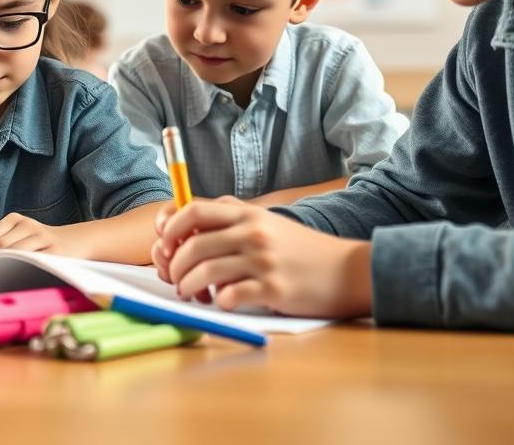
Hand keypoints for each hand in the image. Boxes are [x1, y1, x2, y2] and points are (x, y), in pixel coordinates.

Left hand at [0, 213, 79, 274]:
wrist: (76, 241)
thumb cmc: (41, 244)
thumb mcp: (21, 236)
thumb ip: (1, 244)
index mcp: (14, 219)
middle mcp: (27, 225)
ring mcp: (42, 236)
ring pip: (12, 255)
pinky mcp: (54, 251)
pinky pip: (30, 263)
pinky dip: (17, 272)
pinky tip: (10, 280)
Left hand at [155, 196, 373, 317]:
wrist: (349, 271)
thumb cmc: (302, 250)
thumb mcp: (268, 223)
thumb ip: (231, 222)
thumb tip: (186, 232)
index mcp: (248, 214)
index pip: (192, 210)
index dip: (170, 227)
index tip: (164, 244)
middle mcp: (253, 233)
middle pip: (192, 245)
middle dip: (174, 266)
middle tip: (175, 279)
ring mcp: (263, 261)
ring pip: (204, 272)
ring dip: (188, 287)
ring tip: (190, 295)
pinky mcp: (274, 289)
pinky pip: (229, 296)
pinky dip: (218, 302)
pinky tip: (222, 303)